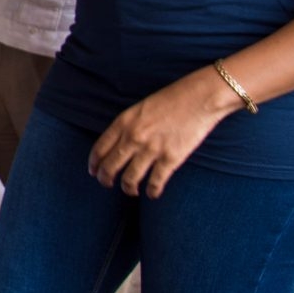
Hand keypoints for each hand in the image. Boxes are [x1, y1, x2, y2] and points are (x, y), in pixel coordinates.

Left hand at [89, 70, 238, 197]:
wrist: (199, 97)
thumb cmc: (171, 100)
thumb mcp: (140, 109)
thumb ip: (127, 126)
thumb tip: (118, 145)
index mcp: (123, 122)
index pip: (99, 149)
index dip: (94, 164)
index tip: (94, 171)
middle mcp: (133, 137)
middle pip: (110, 167)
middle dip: (105, 179)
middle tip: (107, 184)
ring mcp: (151, 149)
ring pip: (130, 179)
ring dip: (128, 188)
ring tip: (131, 190)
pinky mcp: (171, 159)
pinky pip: (155, 183)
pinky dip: (152, 192)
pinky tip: (152, 194)